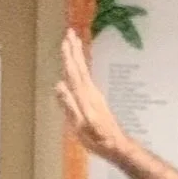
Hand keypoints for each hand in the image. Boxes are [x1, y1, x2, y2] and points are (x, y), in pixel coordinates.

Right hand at [54, 31, 129, 162]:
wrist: (118, 146)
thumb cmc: (98, 139)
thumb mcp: (81, 126)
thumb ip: (70, 105)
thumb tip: (59, 84)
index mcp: (85, 97)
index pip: (74, 73)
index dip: (69, 57)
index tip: (65, 41)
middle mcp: (91, 92)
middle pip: (81, 67)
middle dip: (75, 50)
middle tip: (70, 32)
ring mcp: (95, 95)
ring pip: (84, 70)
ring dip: (79, 56)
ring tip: (74, 42)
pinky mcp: (97, 99)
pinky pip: (87, 77)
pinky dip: (82, 67)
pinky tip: (80, 66)